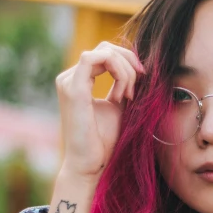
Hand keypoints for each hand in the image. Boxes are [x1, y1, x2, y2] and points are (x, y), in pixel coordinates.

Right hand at [55, 41, 144, 180]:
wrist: (89, 165)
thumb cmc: (102, 142)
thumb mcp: (117, 108)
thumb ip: (122, 87)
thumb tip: (138, 70)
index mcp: (78, 81)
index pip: (105, 54)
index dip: (128, 61)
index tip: (143, 80)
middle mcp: (69, 78)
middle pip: (105, 48)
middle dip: (129, 61)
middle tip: (142, 82)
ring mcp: (68, 81)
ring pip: (104, 52)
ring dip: (125, 70)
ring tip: (130, 95)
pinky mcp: (73, 88)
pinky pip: (96, 59)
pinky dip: (118, 72)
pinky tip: (124, 94)